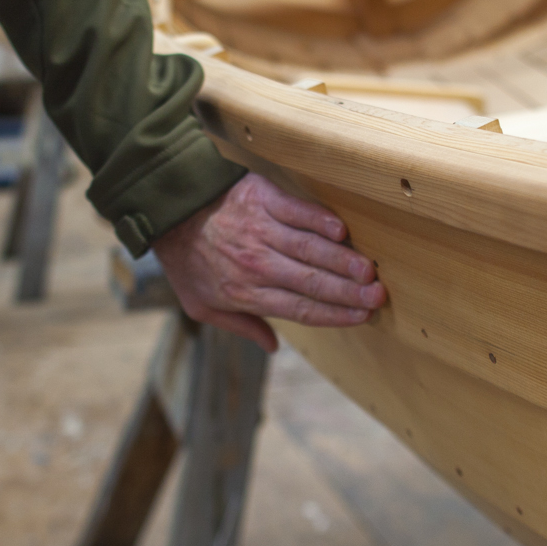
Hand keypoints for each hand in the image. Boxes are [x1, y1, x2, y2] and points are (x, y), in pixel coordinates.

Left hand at [151, 172, 385, 351]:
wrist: (167, 211)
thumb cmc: (187, 261)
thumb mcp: (201, 305)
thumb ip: (240, 326)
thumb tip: (272, 346)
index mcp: (244, 293)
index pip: (300, 309)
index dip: (334, 315)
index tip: (362, 317)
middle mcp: (255, 264)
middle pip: (311, 282)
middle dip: (348, 292)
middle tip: (378, 296)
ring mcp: (259, 230)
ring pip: (309, 249)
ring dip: (342, 260)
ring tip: (369, 269)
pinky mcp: (261, 198)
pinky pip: (297, 211)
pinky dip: (320, 220)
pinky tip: (342, 230)